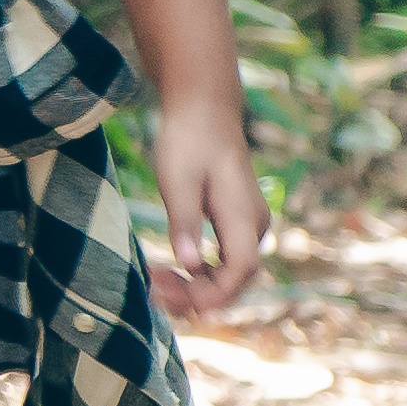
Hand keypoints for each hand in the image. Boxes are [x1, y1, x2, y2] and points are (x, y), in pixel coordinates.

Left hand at [140, 99, 268, 326]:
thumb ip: (185, 223)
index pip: (238, 273)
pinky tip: (170, 269)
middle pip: (235, 280)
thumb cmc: (188, 139)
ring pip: (230, 273)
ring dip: (196, 286)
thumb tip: (189, 265)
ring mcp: (248, 224)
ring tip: (155, 282)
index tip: (169, 298)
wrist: (203, 107)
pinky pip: (225, 260)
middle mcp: (254, 225)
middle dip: (196, 295)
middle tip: (152, 291)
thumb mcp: (178, 181)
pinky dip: (199, 272)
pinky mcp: (237, 220)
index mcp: (243, 216)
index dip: (209, 296)